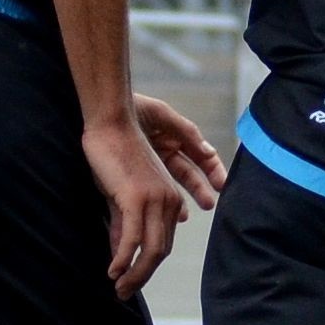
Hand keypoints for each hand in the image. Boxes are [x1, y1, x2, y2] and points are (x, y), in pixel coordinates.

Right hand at [85, 98, 227, 295]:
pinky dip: (123, 260)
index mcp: (168, 198)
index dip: (148, 264)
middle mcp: (167, 201)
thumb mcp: (119, 194)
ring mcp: (155, 200)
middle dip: (142, 275)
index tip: (132, 280)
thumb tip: (120, 253)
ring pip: (150, 250)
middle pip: (160, 250)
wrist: (110, 125)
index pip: (162, 241)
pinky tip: (113, 271)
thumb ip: (122, 223)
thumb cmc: (113, 154)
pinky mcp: (137, 198)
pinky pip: (132, 239)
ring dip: (134, 274)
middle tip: (124, 292)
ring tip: (120, 289)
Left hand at [137, 92, 226, 208]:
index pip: (201, 158)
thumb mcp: (161, 114)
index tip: (221, 183)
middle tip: (209, 203)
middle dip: (199, 190)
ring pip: (168, 188)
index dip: (213, 170)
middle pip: (188, 176)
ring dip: (176, 203)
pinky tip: (155, 216)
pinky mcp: (132, 177)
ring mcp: (150, 165)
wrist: (103, 109)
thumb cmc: (132, 106)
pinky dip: (151, 207)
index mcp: (175, 139)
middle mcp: (165, 154)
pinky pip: (145, 195)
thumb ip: (187, 131)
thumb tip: (209, 151)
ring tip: (183, 218)